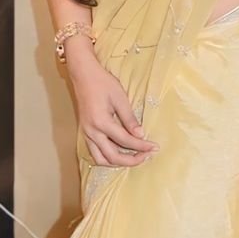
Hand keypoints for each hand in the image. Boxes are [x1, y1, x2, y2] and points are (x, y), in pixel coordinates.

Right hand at [64, 40, 156, 167]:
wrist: (83, 75)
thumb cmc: (102, 83)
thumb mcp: (120, 98)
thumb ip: (129, 118)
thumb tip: (141, 135)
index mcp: (101, 122)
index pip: (125, 140)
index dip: (141, 146)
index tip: (154, 147)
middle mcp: (91, 132)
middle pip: (112, 156)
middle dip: (131, 160)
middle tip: (147, 156)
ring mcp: (86, 134)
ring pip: (101, 159)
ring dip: (118, 162)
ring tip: (134, 157)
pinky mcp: (85, 133)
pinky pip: (95, 152)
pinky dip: (108, 157)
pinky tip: (120, 152)